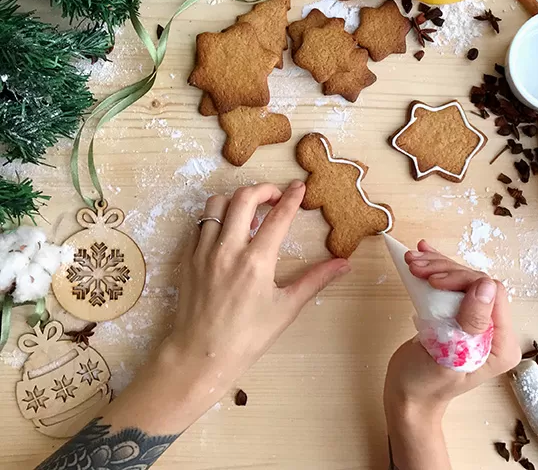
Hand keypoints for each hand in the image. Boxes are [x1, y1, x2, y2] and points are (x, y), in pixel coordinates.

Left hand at [107, 181, 349, 434]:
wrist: (200, 356)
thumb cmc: (247, 337)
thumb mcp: (286, 309)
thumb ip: (315, 280)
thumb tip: (344, 263)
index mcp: (256, 262)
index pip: (279, 217)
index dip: (292, 197)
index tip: (300, 187)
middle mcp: (228, 249)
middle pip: (244, 198)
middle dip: (263, 189)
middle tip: (275, 196)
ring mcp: (204, 251)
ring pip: (217, 204)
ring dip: (236, 200)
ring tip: (250, 213)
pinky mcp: (189, 257)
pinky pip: (200, 223)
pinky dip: (216, 217)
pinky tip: (227, 230)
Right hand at [384, 240, 519, 469]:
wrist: (407, 397)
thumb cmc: (426, 383)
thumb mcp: (448, 355)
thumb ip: (470, 321)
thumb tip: (486, 284)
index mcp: (501, 343)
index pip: (492, 293)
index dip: (463, 280)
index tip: (433, 281)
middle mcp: (494, 330)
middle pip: (476, 282)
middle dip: (445, 271)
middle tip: (416, 267)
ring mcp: (476, 321)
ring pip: (462, 279)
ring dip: (437, 267)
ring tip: (412, 261)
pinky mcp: (458, 315)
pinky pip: (452, 286)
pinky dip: (436, 270)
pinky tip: (422, 254)